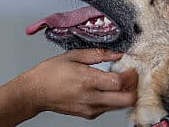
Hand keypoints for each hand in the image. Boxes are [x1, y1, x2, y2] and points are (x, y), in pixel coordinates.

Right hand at [17, 49, 137, 118]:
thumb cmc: (50, 73)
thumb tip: (117, 54)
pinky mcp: (89, 114)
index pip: (119, 82)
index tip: (131, 68)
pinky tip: (107, 88)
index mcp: (87, 80)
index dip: (131, 75)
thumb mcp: (73, 55)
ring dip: (125, 94)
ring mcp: (91, 108)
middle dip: (134, 88)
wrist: (35, 93)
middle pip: (126, 100)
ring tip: (119, 81)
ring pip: (120, 106)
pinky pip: (109, 108)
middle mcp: (91, 98)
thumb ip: (98, 54)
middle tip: (131, 78)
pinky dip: (114, 98)